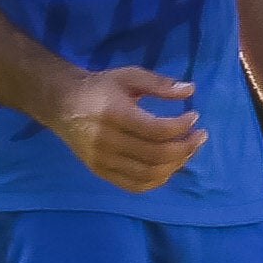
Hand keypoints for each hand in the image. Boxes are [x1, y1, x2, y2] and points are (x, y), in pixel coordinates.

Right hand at [44, 64, 203, 192]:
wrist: (63, 104)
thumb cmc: (100, 88)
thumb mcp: (129, 76)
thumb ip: (159, 83)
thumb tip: (190, 90)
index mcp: (115, 115)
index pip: (156, 130)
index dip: (181, 126)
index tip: (194, 116)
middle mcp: (107, 142)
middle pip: (156, 155)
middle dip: (185, 148)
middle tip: (200, 136)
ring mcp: (103, 161)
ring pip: (148, 174)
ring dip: (175, 165)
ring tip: (187, 150)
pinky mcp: (101, 172)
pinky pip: (135, 185)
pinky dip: (157, 180)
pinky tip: (169, 166)